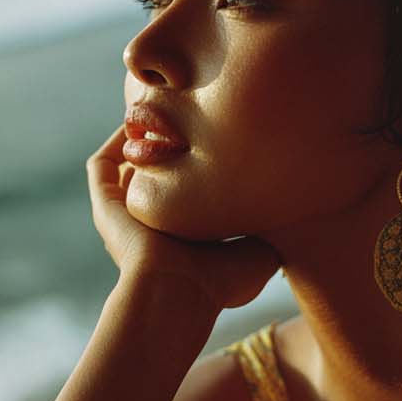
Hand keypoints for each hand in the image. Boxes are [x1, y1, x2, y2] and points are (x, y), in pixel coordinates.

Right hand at [86, 123, 281, 312]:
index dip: (202, 162)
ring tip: (161, 108)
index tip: (225, 135)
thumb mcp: (260, 251)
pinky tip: (138, 121)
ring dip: (140, 138)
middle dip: (168, 143)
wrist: (178, 292)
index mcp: (185, 233)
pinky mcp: (106, 206)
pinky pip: (101, 166)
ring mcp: (125, 214)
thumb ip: (273, 225)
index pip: (187, 190)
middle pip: (155, 173)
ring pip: (126, 165)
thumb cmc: (222, 279)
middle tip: (189, 113)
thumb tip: (299, 207)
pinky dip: (115, 142)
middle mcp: (152, 222)